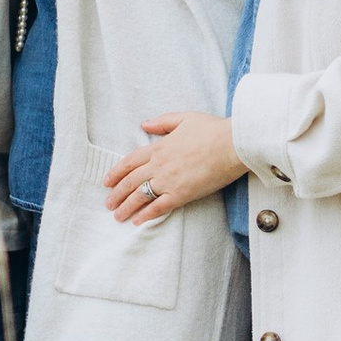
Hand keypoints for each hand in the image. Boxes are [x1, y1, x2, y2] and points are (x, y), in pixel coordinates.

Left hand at [103, 114, 246, 225]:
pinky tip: (137, 221)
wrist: (232, 144)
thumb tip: (145, 125)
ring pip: (140, 196)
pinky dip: (146, 215)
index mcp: (159, 147)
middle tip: (108, 203)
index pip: (130, 161)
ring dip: (126, 207)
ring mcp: (168, 180)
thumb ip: (162, 122)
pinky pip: (159, 207)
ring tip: (117, 216)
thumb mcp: (184, 118)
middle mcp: (159, 165)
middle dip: (117, 193)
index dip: (116, 172)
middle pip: (131, 181)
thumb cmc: (212, 130)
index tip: (107, 181)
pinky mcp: (182, 194)